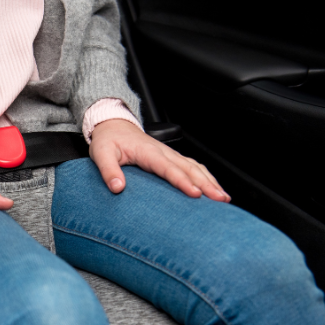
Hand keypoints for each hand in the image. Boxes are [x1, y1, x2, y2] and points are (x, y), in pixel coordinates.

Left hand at [89, 119, 229, 201]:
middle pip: (190, 169)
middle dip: (207, 184)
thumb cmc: (108, 140)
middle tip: (220, 199)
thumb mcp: (101, 153)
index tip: (195, 194)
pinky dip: (205, 177)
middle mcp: (163, 152)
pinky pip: (192, 166)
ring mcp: (169, 154)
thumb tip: (117, 187)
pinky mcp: (171, 158)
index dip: (183, 182)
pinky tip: (214, 188)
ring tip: (224, 198)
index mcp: (148, 152)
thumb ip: (108, 170)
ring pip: (195, 167)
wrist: (113, 125)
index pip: (169, 169)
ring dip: (211, 181)